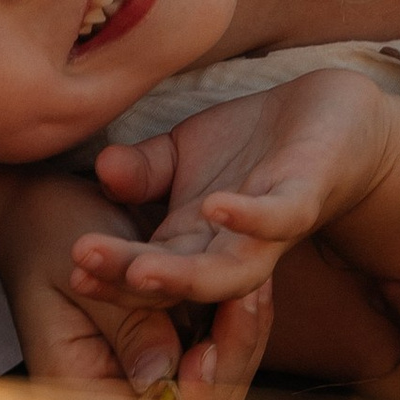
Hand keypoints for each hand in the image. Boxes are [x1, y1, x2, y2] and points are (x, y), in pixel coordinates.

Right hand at [0, 171, 270, 399]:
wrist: (39, 209)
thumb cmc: (49, 232)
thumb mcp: (79, 270)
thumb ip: (123, 324)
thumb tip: (161, 377)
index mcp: (79, 390)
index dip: (191, 394)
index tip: (213, 347)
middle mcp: (116, 395)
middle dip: (231, 356)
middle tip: (252, 298)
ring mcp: (147, 373)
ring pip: (218, 381)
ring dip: (241, 336)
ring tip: (259, 286)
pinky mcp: (169, 345)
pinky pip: (216, 350)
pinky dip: (235, 322)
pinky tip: (254, 286)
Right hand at [84, 74, 399, 311]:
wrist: (331, 113)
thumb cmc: (252, 144)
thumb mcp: (179, 153)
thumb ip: (141, 170)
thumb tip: (104, 169)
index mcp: (194, 246)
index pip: (146, 274)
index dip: (109, 273)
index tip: (68, 264)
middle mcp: (229, 252)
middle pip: (176, 286)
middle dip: (126, 280)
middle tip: (80, 265)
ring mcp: (269, 233)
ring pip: (225, 274)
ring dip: (180, 276)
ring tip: (139, 269)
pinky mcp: (306, 199)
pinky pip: (280, 220)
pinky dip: (250, 218)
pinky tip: (218, 206)